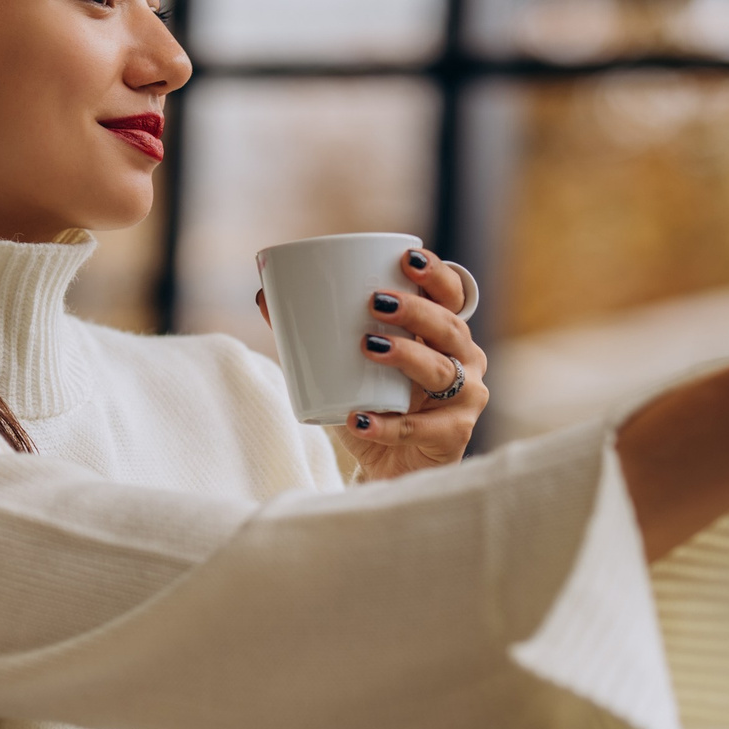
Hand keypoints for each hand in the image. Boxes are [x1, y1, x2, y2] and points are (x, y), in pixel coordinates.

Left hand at [254, 249, 488, 479]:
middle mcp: (464, 360)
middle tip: (375, 302)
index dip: (435, 274)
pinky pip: (419, 427)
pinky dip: (386, 425)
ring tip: (368, 347)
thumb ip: (312, 332)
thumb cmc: (374, 405)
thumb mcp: (346, 365)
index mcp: (443, 334)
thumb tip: (264, 295)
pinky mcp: (454, 435)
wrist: (390, 469)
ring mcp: (465, 398)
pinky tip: (359, 419)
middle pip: (449, 327)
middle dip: (416, 310)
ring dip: (406, 355)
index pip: (451, 294)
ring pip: (440, 371)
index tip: (405, 259)